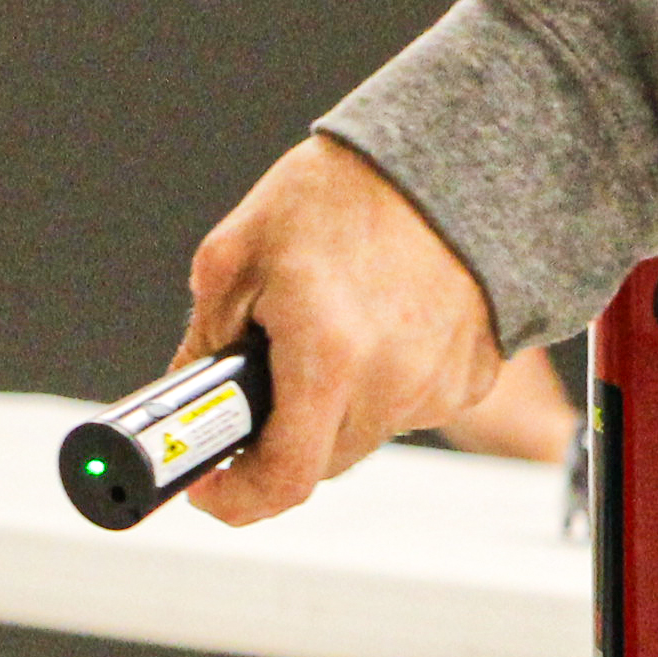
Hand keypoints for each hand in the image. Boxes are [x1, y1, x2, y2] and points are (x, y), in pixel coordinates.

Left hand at [179, 135, 504, 526]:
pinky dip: (381, 385)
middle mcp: (391, 383)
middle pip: (320, 462)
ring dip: (332, 407)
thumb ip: (203, 339)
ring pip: (364, 435)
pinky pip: (409, 408)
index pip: (282, 480)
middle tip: (263, 381)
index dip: (236, 498)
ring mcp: (439, 385)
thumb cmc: (340, 192)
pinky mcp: (472, 378)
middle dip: (279, 437)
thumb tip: (185, 398)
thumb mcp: (238, 253)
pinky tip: (375, 324)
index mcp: (327, 356)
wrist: (442, 159)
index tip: (210, 485)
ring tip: (326, 328)